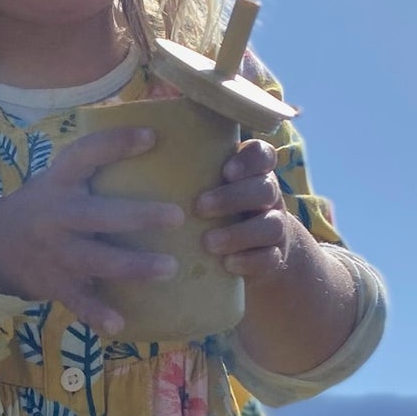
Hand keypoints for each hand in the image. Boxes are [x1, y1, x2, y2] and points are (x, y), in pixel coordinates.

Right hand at [0, 126, 181, 334]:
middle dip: (136, 216)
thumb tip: (158, 139)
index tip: (152, 137)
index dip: (115, 144)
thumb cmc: (43, 206)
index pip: (85, 155)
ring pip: (94, 260)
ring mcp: (54, 252)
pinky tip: (118, 324)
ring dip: (131, 266)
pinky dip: (95, 314)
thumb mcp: (58, 179)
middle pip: (97, 215)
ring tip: (169, 268)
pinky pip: (77, 300)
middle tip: (177, 216)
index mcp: (59, 182)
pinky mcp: (53, 283)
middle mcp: (56, 215)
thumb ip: (94, 167)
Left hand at [196, 139, 294, 277]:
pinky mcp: (274, 258)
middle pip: (265, 189)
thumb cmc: (217, 211)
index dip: (249, 161)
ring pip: (272, 226)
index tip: (226, 171)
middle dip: (233, 198)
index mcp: (253, 174)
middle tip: (199, 207)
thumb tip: (141, 151)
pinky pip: (270, 259)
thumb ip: (189, 173)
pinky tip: (227, 264)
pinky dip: (249, 261)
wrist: (252, 251)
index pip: (262, 155)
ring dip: (239, 234)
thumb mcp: (207, 188)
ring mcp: (275, 229)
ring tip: (208, 242)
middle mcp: (269, 198)